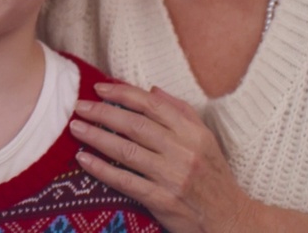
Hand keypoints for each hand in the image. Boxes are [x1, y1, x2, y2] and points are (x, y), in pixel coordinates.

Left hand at [69, 83, 255, 232]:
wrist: (231, 221)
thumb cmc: (214, 178)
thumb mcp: (205, 140)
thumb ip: (180, 112)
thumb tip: (152, 90)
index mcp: (193, 133)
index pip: (152, 105)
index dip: (123, 93)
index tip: (99, 87)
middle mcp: (184, 152)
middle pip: (135, 125)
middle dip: (103, 113)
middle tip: (79, 106)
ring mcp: (173, 177)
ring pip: (127, 151)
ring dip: (97, 137)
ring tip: (76, 127)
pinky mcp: (163, 201)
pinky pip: (126, 182)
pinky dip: (102, 170)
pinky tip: (84, 160)